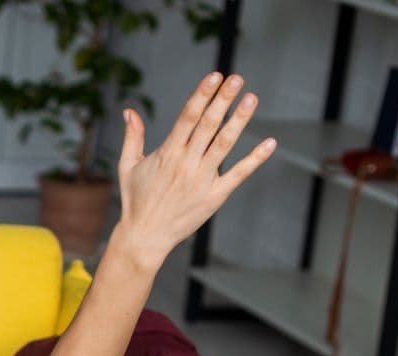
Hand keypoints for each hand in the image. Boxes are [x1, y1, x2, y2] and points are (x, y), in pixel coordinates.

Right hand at [113, 72, 276, 270]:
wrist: (145, 237)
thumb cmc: (136, 200)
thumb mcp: (127, 167)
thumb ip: (132, 137)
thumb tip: (130, 111)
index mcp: (166, 154)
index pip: (187, 118)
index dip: (202, 95)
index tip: (214, 76)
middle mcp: (185, 164)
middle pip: (207, 125)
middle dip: (222, 100)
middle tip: (237, 78)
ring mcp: (201, 180)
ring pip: (224, 144)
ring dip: (238, 120)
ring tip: (251, 98)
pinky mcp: (214, 196)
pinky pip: (238, 174)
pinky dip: (255, 159)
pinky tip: (270, 143)